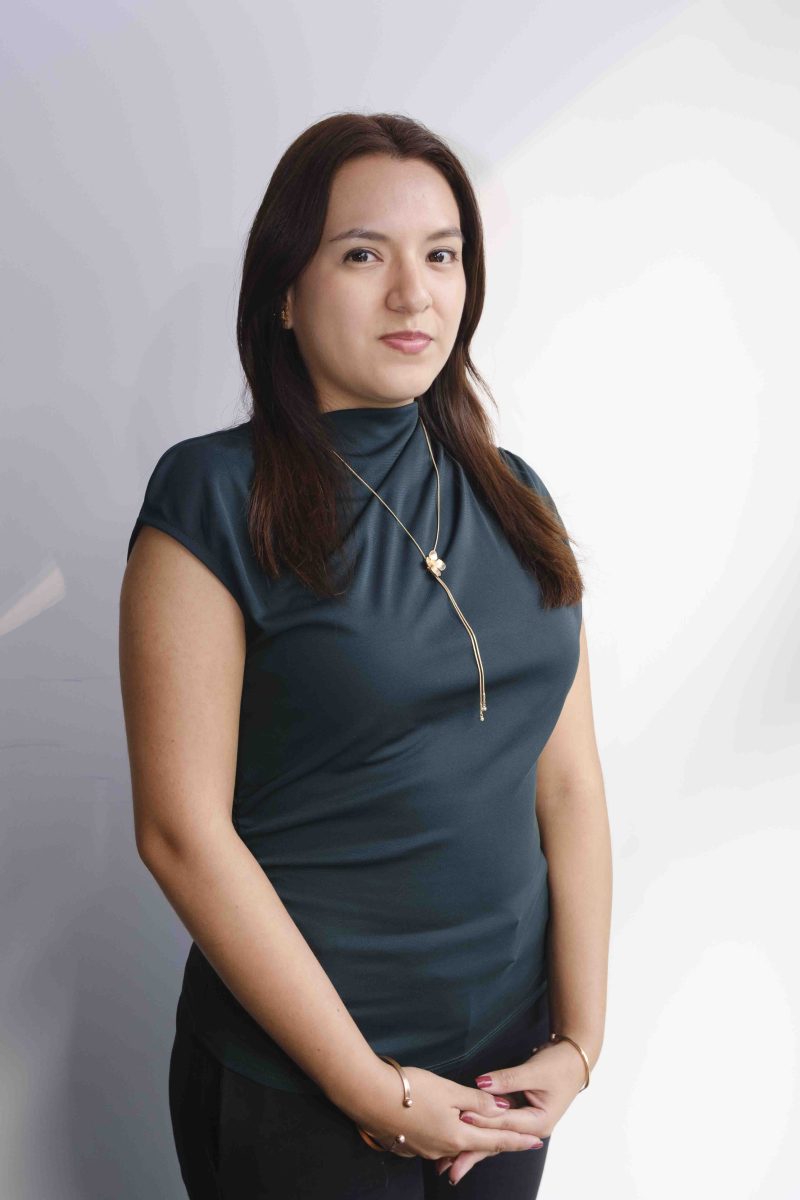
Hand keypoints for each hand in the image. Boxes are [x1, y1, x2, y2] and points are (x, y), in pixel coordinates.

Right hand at [354, 1061, 543, 1166]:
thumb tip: (502, 1110)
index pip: (496, 1141)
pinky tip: (450, 1131)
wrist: (369, 1096)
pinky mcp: (410, 1144)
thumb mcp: (449, 1090)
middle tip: (519, 1139)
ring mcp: (425, 1150)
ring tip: (487, 1135)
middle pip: (477, 1146)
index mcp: (457, 1137)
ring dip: (473, 1140)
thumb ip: (477, 1102)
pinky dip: (450, 1138)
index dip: (518, 1141)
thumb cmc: (410, 1090)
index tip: (538, 1142)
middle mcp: (443, 1149)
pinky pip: (438, 1145)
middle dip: (498, 1142)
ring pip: (456, 1146)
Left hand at [433, 1039, 586, 1185]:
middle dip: (473, 1154)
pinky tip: (463, 1145)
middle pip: (497, 1141)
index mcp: (539, 1122)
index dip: (482, 1119)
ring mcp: (524, 1124)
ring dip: (473, 1149)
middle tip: (449, 1168)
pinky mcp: (518, 1117)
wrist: (573, 1061)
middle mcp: (531, 1129)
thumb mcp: (534, 1071)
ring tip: (450, 1165)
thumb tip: (481, 1084)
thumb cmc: (558, 1066)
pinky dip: (480, 1134)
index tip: (461, 1118)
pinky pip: (496, 1128)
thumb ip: (507, 1079)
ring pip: (494, 1138)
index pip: (504, 1122)